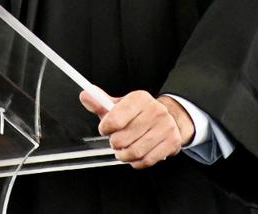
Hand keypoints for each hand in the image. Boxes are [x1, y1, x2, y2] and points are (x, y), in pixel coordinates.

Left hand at [79, 87, 194, 168]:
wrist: (170, 119)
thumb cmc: (139, 114)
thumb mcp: (120, 105)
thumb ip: (100, 103)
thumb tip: (85, 96)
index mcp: (139, 98)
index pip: (115, 119)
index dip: (105, 128)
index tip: (105, 129)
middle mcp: (155, 111)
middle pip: (123, 138)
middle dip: (114, 143)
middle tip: (116, 141)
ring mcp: (165, 127)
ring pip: (134, 152)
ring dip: (123, 155)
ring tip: (123, 150)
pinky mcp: (172, 142)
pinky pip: (147, 160)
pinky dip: (136, 162)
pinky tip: (135, 156)